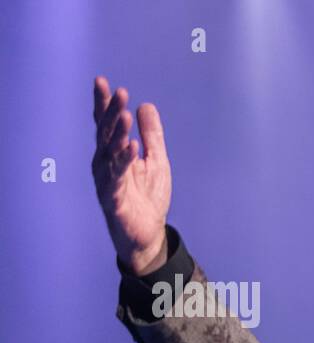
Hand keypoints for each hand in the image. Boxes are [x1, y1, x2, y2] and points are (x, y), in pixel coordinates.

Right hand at [91, 76, 171, 274]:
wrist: (148, 234)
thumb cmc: (147, 197)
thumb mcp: (156, 161)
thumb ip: (152, 135)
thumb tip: (146, 106)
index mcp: (113, 154)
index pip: (106, 124)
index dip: (103, 103)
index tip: (102, 82)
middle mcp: (105, 164)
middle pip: (105, 134)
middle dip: (110, 112)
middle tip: (119, 93)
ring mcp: (107, 181)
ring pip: (109, 152)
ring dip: (117, 133)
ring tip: (124, 114)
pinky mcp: (114, 199)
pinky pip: (117, 177)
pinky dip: (124, 161)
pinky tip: (132, 146)